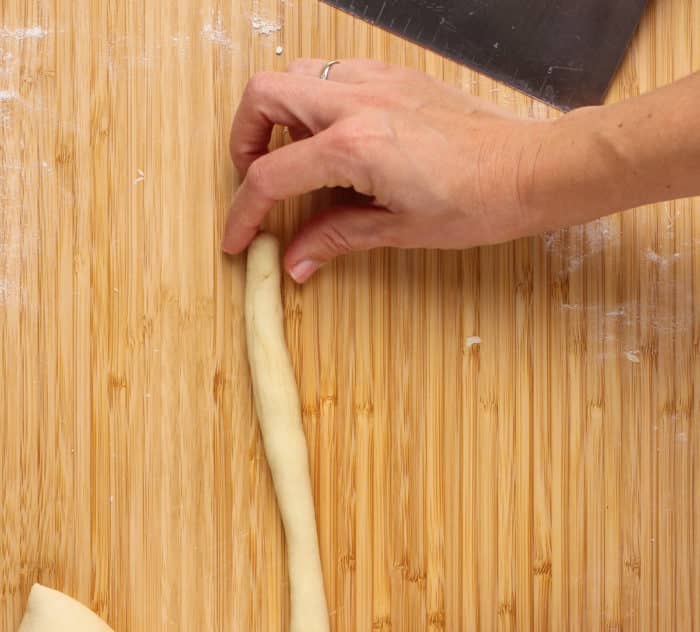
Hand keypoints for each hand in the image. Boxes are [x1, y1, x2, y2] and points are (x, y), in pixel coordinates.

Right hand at [222, 60, 551, 280]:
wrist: (528, 170)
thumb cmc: (477, 203)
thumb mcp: (399, 230)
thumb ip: (337, 237)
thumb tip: (296, 260)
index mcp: (354, 145)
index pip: (270, 176)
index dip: (244, 213)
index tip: (237, 239)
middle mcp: (356, 100)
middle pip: (263, 96)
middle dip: (244, 140)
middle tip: (255, 181)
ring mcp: (376, 80)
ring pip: (296, 74)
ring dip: (278, 115)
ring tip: (292, 161)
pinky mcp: (394, 76)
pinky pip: (334, 73)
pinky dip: (316, 102)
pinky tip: (333, 141)